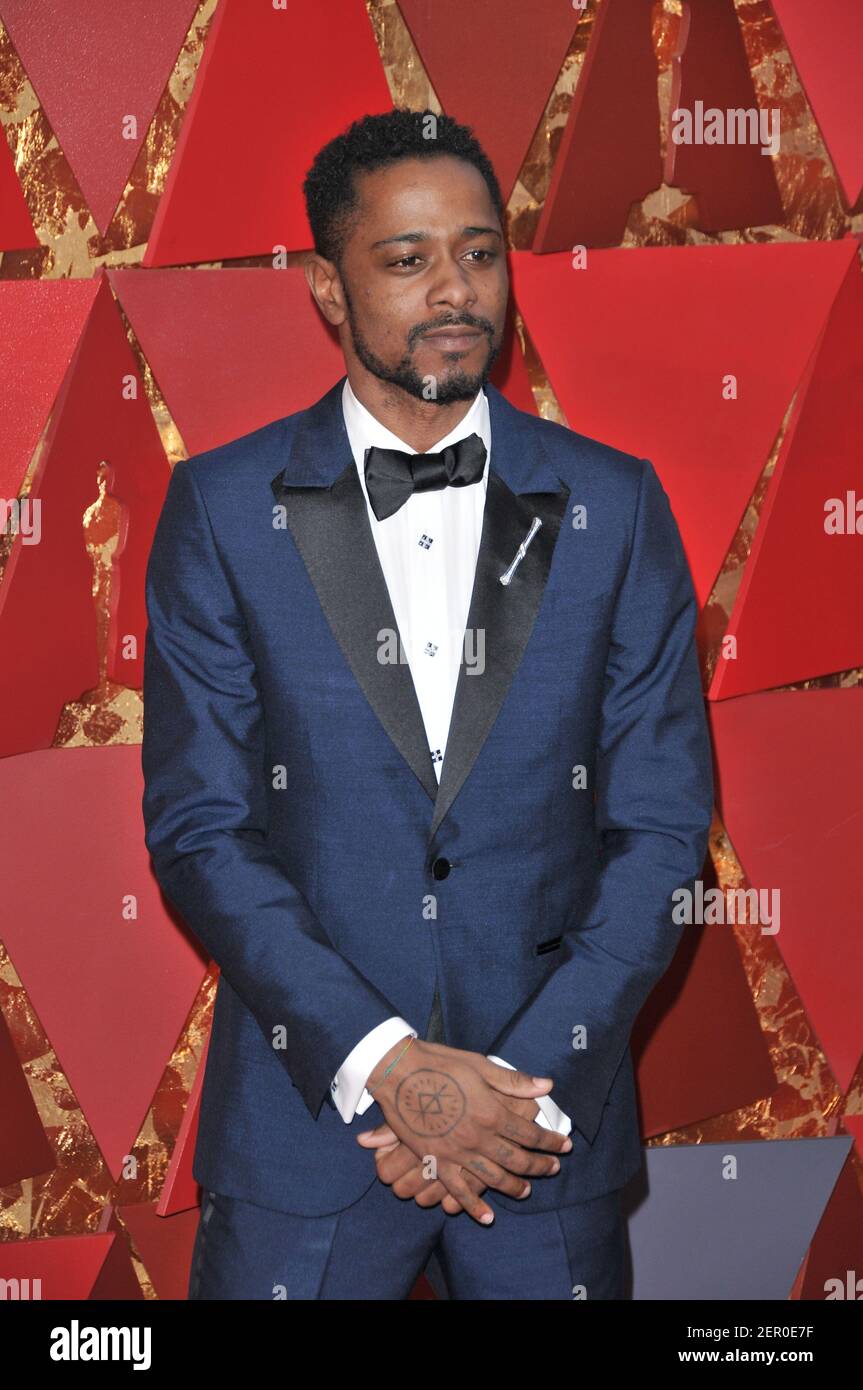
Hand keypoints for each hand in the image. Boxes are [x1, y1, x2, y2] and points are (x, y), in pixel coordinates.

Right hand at [356, 1040, 571, 1223]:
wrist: (397, 1073)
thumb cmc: (440, 1063)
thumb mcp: (480, 1065)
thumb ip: (513, 1081)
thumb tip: (547, 1085)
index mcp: (492, 1112)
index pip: (530, 1134)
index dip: (550, 1141)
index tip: (565, 1145)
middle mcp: (478, 1137)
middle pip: (517, 1159)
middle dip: (539, 1166)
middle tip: (553, 1169)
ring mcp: (457, 1153)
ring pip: (493, 1178)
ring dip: (514, 1186)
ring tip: (527, 1191)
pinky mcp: (436, 1161)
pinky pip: (458, 1190)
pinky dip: (473, 1206)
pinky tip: (487, 1218)